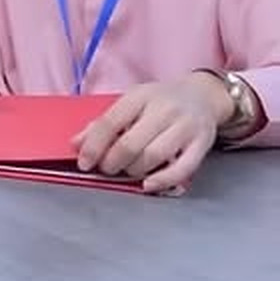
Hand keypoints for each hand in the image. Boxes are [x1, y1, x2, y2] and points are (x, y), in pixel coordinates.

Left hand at [75, 73, 230, 194]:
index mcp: (141, 96)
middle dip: (112, 163)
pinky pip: (182, 169)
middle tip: (107, 169)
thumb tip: (76, 144)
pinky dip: (162, 181)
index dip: (93, 146)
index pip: (110, 123)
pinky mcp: (201, 144)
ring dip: (133, 171)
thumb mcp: (131, 103)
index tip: (84, 163)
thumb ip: (104, 124)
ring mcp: (185, 127)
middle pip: (130, 144)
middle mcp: (164, 109)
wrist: (204, 95)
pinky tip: (148, 184)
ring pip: (152, 157)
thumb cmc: (160, 102)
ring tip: (128, 171)